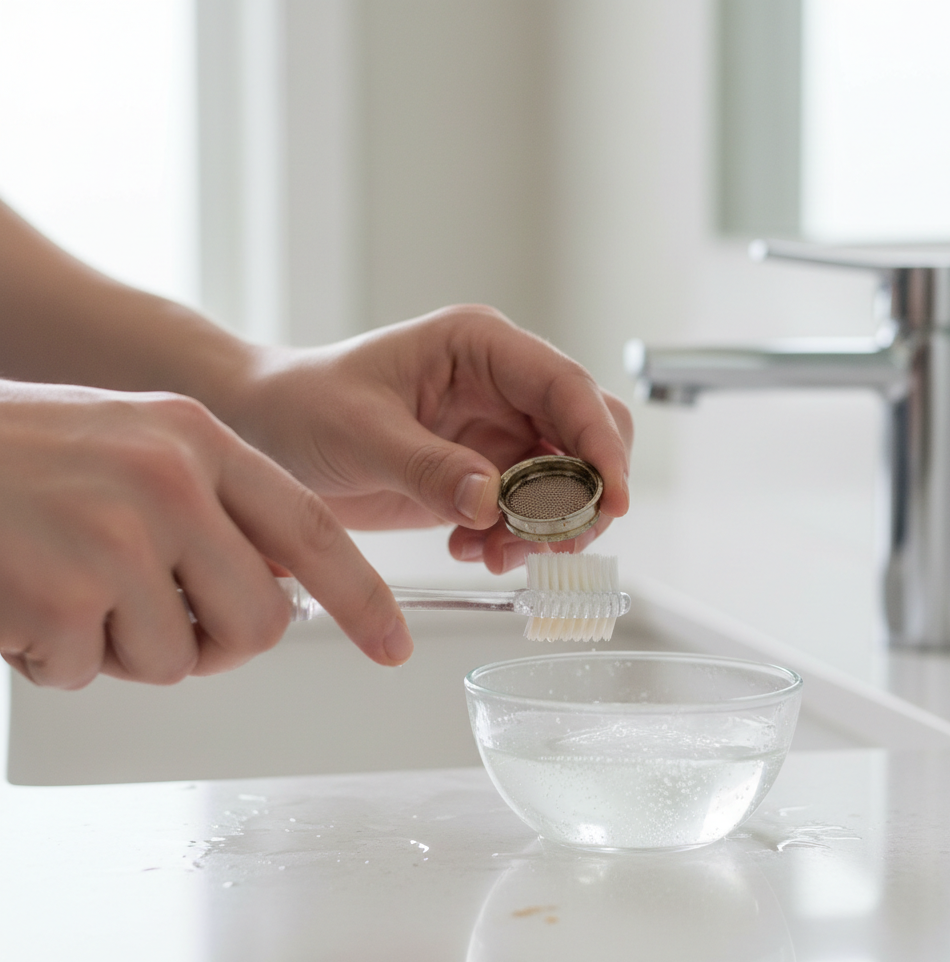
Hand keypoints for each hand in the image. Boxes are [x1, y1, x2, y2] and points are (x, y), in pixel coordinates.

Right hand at [0, 381, 411, 688]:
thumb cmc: (23, 455)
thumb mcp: (134, 445)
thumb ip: (214, 506)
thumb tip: (279, 590)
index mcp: (200, 440)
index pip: (312, 531)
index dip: (362, 597)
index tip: (392, 647)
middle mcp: (172, 480)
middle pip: (259, 621)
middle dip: (218, 644)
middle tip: (160, 624)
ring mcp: (117, 535)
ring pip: (179, 659)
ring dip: (124, 648)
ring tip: (68, 592)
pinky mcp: (61, 593)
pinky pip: (94, 673)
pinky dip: (58, 657)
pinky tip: (23, 603)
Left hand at [223, 306, 632, 572]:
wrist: (267, 433)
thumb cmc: (302, 406)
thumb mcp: (359, 432)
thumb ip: (427, 466)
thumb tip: (492, 501)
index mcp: (480, 347)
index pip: (566, 387)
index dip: (599, 443)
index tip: (611, 498)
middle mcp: (501, 386)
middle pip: (587, 435)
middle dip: (582, 494)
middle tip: (552, 542)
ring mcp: (496, 432)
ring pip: (565, 482)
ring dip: (548, 527)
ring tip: (495, 554)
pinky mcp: (483, 474)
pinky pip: (529, 512)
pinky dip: (517, 539)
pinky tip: (473, 549)